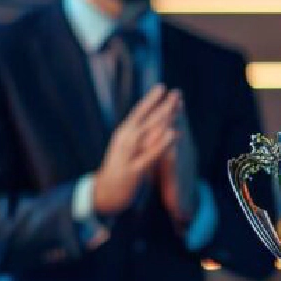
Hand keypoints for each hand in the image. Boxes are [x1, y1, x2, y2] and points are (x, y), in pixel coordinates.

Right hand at [93, 84, 179, 215]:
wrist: (103, 194)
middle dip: (162, 105)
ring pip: (148, 133)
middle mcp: (125, 141)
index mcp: (123, 134)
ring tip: (176, 107)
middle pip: (146, 119)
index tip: (163, 87)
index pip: (138, 113)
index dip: (150, 100)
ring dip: (163, 119)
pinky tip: (173, 133)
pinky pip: (150, 155)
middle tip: (177, 93)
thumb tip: (154, 125)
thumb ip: (140, 138)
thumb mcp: (128, 150)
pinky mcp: (134, 171)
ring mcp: (129, 155)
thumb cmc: (119, 170)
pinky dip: (162, 143)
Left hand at [157, 92, 198, 227]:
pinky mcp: (179, 177)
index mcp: (179, 148)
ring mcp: (183, 165)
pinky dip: (174, 150)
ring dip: (178, 126)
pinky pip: (176, 162)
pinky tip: (173, 141)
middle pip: (181, 128)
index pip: (177, 125)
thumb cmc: (174, 182)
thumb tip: (160, 128)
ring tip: (176, 110)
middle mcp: (184, 154)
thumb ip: (165, 143)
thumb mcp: (168, 159)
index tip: (172, 92)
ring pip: (180, 141)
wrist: (184, 206)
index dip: (175, 109)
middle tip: (178, 93)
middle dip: (178, 111)